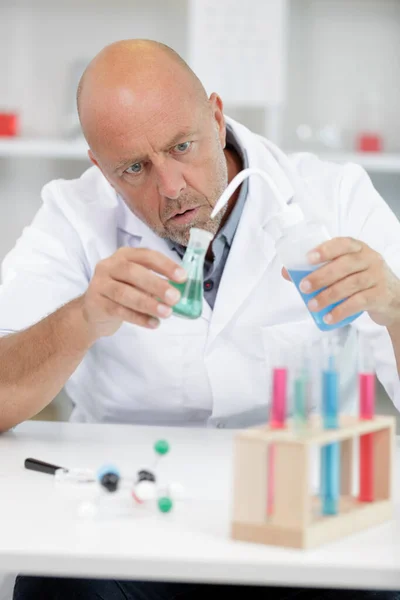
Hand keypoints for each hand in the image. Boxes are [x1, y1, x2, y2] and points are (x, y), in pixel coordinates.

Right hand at [80, 247, 185, 338]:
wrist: (93, 312)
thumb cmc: (122, 293)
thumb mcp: (138, 283)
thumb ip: (157, 283)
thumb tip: (181, 290)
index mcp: (124, 255)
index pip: (146, 255)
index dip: (165, 265)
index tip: (182, 277)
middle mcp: (109, 266)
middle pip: (133, 272)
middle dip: (157, 284)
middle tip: (175, 298)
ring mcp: (100, 284)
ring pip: (124, 293)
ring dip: (148, 304)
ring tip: (167, 313)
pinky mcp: (96, 304)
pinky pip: (119, 311)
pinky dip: (139, 318)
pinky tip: (153, 324)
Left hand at [282, 237, 399, 327]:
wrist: (392, 298)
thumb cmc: (361, 280)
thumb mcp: (345, 270)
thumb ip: (320, 269)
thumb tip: (287, 272)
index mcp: (357, 248)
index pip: (342, 243)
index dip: (325, 249)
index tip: (308, 258)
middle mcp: (369, 259)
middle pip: (344, 265)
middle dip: (321, 276)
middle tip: (303, 287)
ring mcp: (377, 276)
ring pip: (351, 284)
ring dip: (328, 296)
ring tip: (312, 306)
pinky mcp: (381, 295)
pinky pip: (359, 302)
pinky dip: (342, 310)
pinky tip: (329, 318)